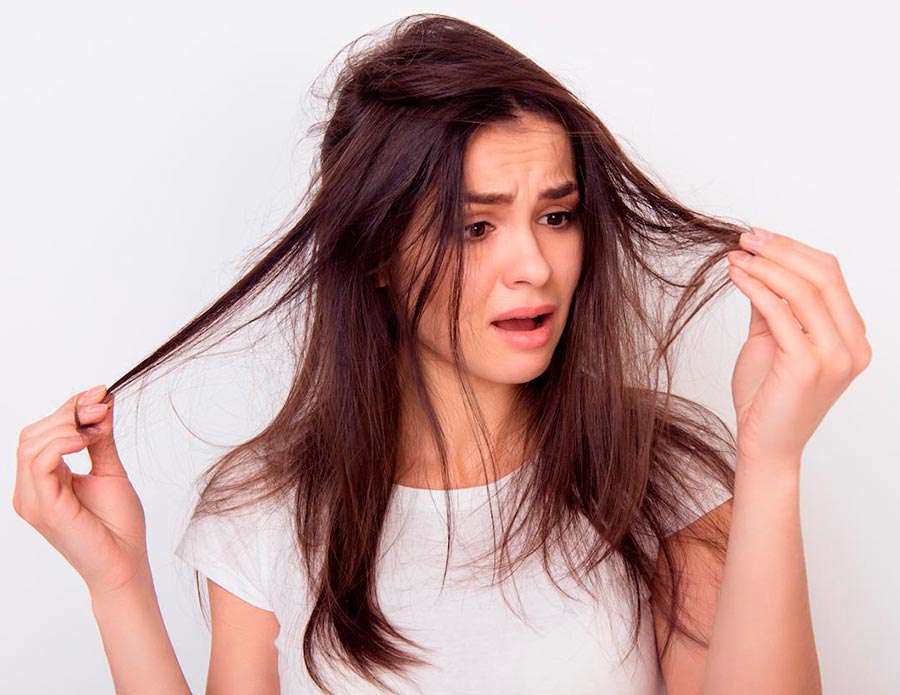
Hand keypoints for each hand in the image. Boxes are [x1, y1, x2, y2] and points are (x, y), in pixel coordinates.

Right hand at [13, 386, 149, 596]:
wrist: (126, 563)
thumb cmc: (119, 526)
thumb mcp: (109, 471)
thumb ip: (101, 438)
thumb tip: (102, 400)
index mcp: (43, 480)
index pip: (42, 433)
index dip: (69, 408)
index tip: (101, 393)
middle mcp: (30, 489)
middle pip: (32, 433)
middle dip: (68, 413)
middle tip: (101, 407)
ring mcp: (32, 499)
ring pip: (31, 444)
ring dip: (66, 425)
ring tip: (96, 428)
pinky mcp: (42, 507)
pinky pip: (39, 462)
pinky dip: (61, 443)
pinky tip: (85, 440)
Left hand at [725, 227, 871, 474]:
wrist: (765, 445)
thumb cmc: (768, 399)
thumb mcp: (773, 342)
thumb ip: (773, 307)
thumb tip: (759, 267)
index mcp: (852, 338)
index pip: (830, 276)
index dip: (794, 250)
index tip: (760, 238)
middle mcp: (853, 346)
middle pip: (823, 276)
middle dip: (781, 250)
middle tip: (746, 238)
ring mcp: (835, 356)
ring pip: (804, 290)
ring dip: (765, 266)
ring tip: (736, 256)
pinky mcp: (807, 365)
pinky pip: (780, 313)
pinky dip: (756, 288)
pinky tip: (736, 277)